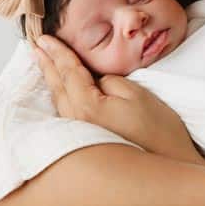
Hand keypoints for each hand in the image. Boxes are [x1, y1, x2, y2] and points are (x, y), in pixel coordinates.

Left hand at [34, 35, 204, 164]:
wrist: (169, 167)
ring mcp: (80, 134)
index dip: (57, 52)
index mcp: (87, 105)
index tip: (44, 37)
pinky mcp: (87, 141)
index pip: (68, 71)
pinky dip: (59, 95)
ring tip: (43, 63)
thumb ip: (109, 81)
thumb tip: (96, 81)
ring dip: (50, 79)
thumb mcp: (137, 95)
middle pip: (57, 85)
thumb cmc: (158, 131)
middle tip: (35, 45)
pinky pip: (66, 111)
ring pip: (59, 100)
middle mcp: (77, 121)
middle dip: (46, 63)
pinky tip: (59, 91)